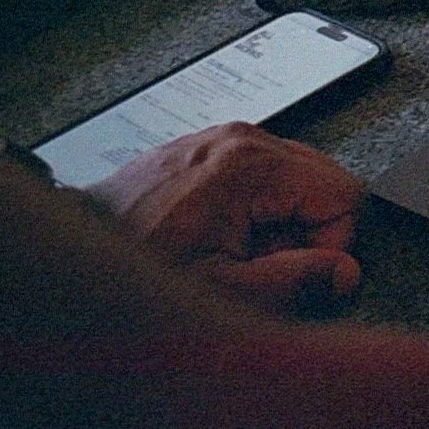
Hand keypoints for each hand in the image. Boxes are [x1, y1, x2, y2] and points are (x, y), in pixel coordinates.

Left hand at [89, 122, 365, 313]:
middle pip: (328, 182)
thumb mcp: (221, 290)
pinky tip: (226, 233)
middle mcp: (245, 139)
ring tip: (237, 248)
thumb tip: (345, 273)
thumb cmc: (140, 265)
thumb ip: (293, 283)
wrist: (83, 246)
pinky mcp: (218, 147)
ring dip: (283, 224)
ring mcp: (230, 138)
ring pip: (302, 181)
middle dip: (307, 232)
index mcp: (252, 165)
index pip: (345, 195)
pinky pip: (271, 177)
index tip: (287, 268)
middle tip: (259, 259)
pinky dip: (261, 211)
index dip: (328, 244)